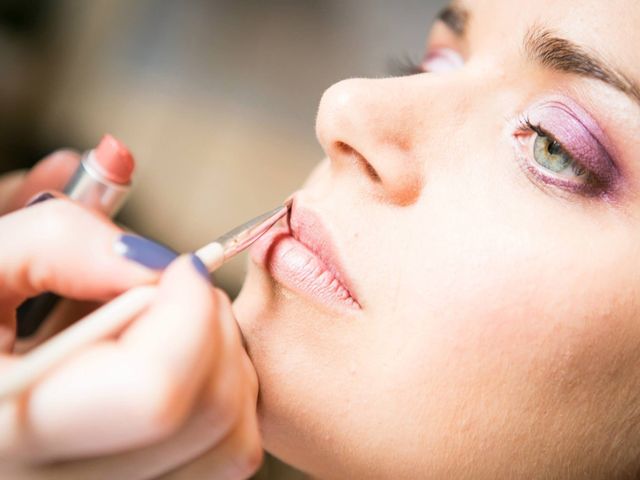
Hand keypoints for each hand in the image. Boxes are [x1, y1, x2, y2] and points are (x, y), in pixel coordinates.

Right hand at [0, 154, 261, 478]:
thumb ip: (57, 242)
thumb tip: (151, 257)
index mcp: (7, 432)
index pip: (155, 392)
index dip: (187, 312)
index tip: (177, 267)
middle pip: (210, 413)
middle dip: (211, 326)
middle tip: (170, 286)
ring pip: (230, 439)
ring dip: (221, 358)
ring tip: (160, 324)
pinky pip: (219, 451)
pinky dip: (218, 392)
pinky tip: (165, 360)